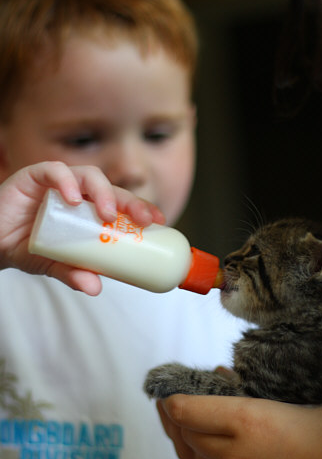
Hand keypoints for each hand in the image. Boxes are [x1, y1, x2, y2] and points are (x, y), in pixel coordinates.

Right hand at [0, 161, 164, 293]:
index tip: (158, 222)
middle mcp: (77, 193)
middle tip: (141, 219)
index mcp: (88, 210)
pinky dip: (66, 181)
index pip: (120, 204)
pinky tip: (73, 199)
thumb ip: (73, 273)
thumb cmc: (25, 247)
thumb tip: (95, 288)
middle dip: (130, 201)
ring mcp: (58, 182)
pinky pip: (54, 171)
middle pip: (111, 188)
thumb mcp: (54, 264)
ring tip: (106, 214)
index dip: (141, 208)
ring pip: (88, 175)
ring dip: (103, 192)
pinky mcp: (34, 176)